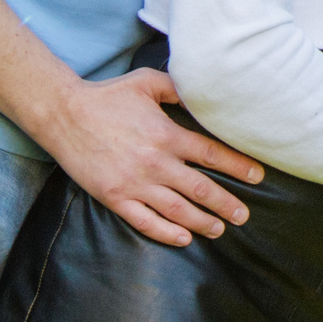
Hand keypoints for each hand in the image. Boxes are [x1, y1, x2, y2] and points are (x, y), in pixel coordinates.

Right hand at [33, 66, 264, 246]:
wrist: (65, 115)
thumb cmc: (108, 96)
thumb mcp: (148, 83)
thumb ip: (178, 89)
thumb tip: (204, 92)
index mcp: (166, 135)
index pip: (211, 154)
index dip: (238, 166)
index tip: (257, 176)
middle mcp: (155, 163)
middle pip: (200, 188)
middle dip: (226, 204)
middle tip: (244, 215)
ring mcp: (134, 183)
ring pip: (177, 210)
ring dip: (202, 221)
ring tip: (220, 229)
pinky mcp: (115, 198)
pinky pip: (145, 221)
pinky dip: (166, 232)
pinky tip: (183, 238)